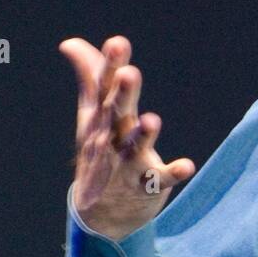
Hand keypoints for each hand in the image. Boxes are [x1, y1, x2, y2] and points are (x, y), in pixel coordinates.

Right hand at [59, 35, 195, 240]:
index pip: (103, 88)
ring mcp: (128, 163)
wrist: (97, 214)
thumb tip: (70, 42)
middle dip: (123, 94)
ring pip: (135, 147)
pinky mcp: (148, 185)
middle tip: (129, 73)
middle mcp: (112, 138)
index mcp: (100, 119)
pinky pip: (161, 179)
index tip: (117, 43)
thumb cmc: (98, 151)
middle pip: (117, 113)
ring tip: (152, 119)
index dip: (109, 66)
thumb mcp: (91, 115)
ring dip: (144, 134)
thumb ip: (90, 78)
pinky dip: (173, 173)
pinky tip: (187, 166)